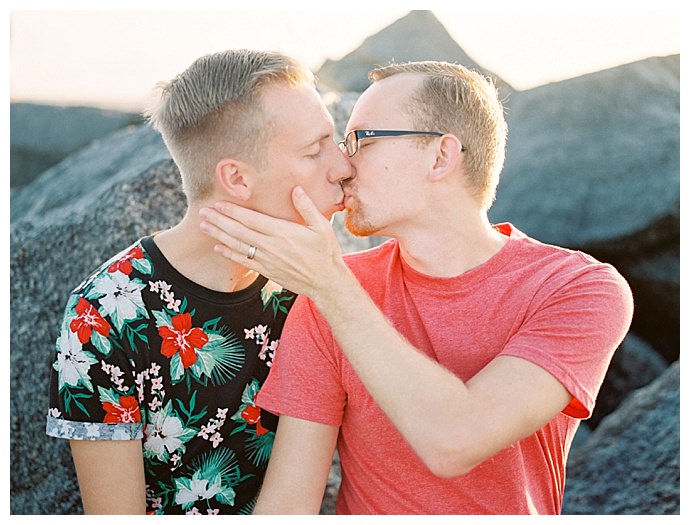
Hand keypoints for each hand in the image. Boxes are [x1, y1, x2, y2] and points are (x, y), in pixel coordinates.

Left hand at [199, 186, 346, 297]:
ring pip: (238, 246)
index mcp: (283, 232)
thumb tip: (296, 189)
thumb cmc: (326, 252)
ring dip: (219, 235)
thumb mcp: (322, 227)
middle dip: (219, 221)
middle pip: (239, 231)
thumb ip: (307, 207)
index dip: (233, 212)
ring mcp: (268, 260)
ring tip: (204, 226)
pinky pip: (244, 261)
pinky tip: (218, 248)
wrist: (327, 282)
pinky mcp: (267, 271)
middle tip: (203, 212)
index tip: (219, 204)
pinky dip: (229, 254)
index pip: (252, 220)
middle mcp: (271, 246)